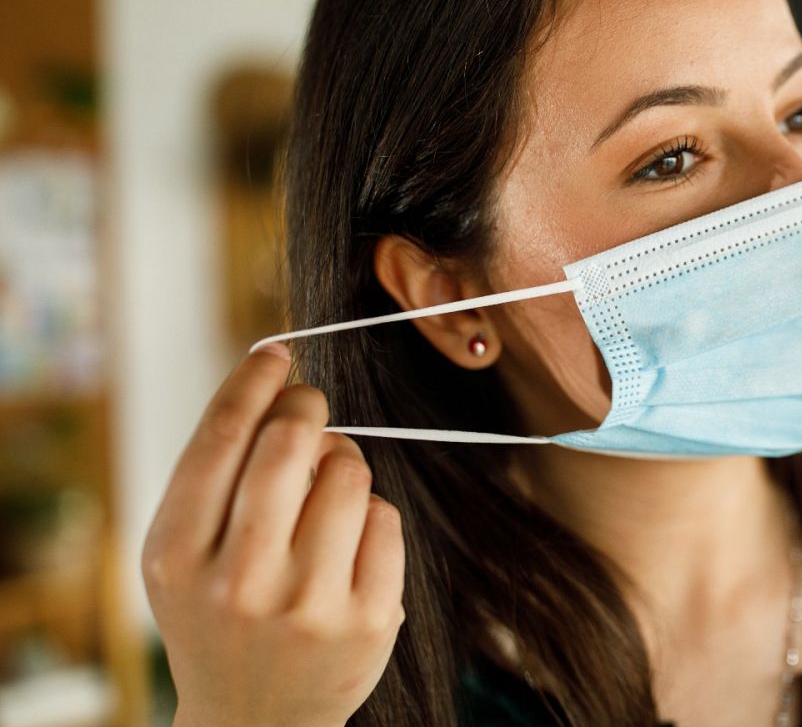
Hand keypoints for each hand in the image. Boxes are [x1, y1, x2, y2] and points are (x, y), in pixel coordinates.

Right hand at [142, 344, 404, 726]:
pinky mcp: (368, 620)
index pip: (222, 438)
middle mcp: (239, 581)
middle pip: (289, 442)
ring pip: (348, 473)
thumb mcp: (184, 555)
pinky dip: (369, 515)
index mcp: (177, 556)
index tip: (277, 352)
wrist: (254, 719)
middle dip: (306, 408)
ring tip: (323, 492)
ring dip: (342, 463)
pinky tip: (346, 545)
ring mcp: (308, 604)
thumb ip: (216, 477)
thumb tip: (277, 380)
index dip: (254, 381)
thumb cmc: (219, 612)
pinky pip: (384, 518)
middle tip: (310, 407)